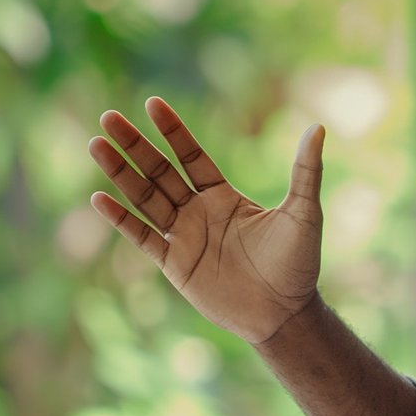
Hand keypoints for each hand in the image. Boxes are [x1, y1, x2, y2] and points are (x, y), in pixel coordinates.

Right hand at [88, 97, 325, 345]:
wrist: (284, 313)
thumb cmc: (297, 263)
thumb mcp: (303, 213)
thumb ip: (306, 171)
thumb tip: (318, 128)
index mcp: (224, 196)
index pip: (191, 156)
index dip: (172, 131)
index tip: (152, 103)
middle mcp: (198, 212)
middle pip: (159, 171)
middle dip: (135, 145)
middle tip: (108, 118)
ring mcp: (183, 238)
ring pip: (144, 198)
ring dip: (120, 173)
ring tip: (96, 145)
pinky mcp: (174, 265)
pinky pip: (142, 237)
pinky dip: (121, 220)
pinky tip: (99, 198)